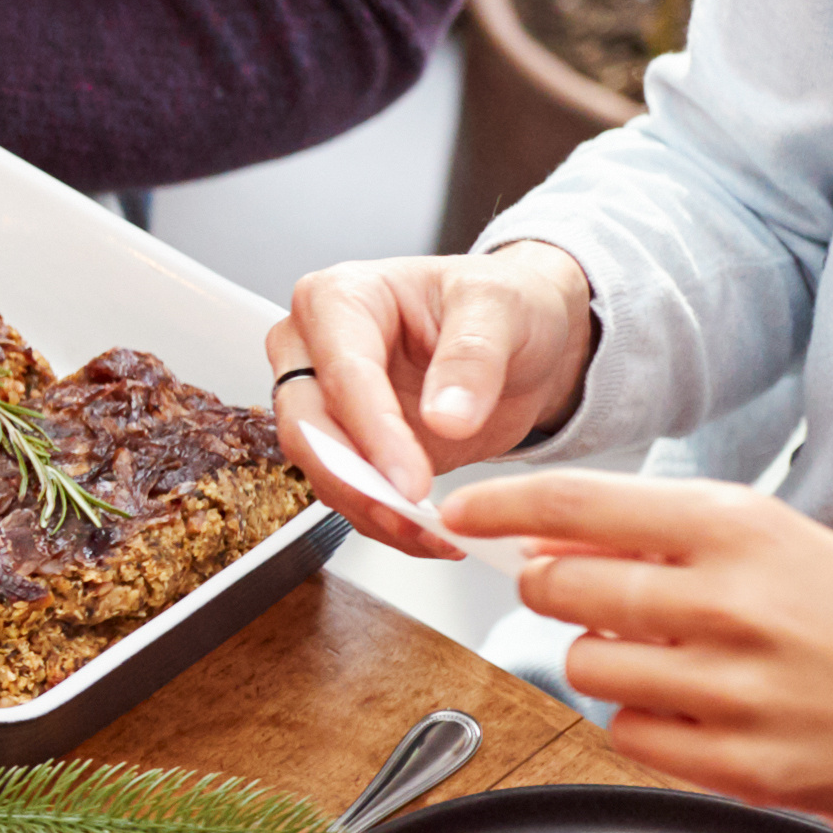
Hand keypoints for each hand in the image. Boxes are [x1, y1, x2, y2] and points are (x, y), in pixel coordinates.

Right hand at [267, 247, 601, 555]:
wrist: (524, 341)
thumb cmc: (505, 305)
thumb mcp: (503, 309)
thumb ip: (473, 356)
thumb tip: (445, 417)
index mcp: (339, 297)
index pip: (343, 371)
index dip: (373, 431)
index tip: (411, 479)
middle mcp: (314, 349)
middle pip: (307, 426)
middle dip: (357, 480)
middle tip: (412, 515)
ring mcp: (325, 403)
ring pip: (321, 469)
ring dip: (372, 511)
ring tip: (434, 534)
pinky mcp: (348, 448)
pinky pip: (351, 495)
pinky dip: (386, 523)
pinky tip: (431, 535)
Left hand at [440, 471, 832, 818]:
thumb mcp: (784, 540)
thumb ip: (672, 538)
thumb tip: (552, 541)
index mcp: (745, 531)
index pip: (583, 507)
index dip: (504, 507)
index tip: (461, 511)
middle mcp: (733, 606)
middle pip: (564, 589)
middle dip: (550, 588)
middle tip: (576, 589)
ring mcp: (734, 691)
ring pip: (585, 666)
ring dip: (599, 657)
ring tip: (662, 653)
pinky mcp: (738, 764)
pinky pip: (626, 733)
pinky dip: (637, 718)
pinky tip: (689, 704)